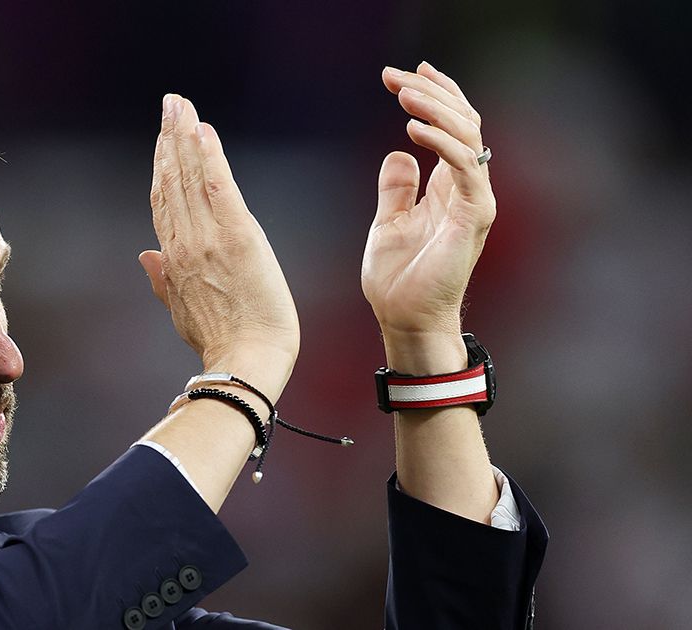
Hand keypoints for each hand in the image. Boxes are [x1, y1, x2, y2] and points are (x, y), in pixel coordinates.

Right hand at [140, 95, 299, 396]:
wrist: (245, 362)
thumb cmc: (222, 343)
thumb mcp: (182, 312)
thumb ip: (163, 280)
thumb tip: (145, 255)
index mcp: (174, 259)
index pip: (164, 202)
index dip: (162, 165)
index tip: (163, 138)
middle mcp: (184, 243)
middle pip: (171, 180)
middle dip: (170, 137)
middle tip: (170, 102)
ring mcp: (207, 238)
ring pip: (189, 177)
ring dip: (185, 136)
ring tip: (181, 105)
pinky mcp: (237, 236)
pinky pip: (217, 187)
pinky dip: (210, 157)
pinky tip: (204, 130)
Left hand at [362, 62, 495, 353]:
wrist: (406, 319)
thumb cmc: (399, 280)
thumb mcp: (389, 222)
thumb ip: (397, 189)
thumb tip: (398, 154)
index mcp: (449, 187)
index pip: (452, 128)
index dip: (434, 96)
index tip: (403, 75)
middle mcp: (467, 188)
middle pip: (462, 122)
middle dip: (431, 92)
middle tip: (395, 76)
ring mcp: (474, 200)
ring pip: (468, 136)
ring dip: (436, 109)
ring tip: (403, 93)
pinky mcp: (473, 216)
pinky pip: (466, 168)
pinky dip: (442, 144)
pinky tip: (414, 130)